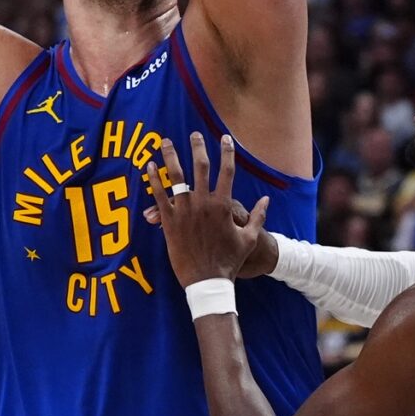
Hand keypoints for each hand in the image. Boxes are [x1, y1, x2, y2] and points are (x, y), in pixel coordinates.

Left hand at [145, 133, 269, 287]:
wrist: (207, 281)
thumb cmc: (229, 261)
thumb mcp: (248, 238)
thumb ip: (258, 216)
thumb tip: (266, 200)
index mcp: (223, 205)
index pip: (227, 171)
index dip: (227, 152)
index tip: (225, 138)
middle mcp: (203, 203)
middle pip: (200, 166)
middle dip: (197, 147)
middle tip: (194, 134)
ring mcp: (184, 211)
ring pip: (175, 177)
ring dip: (170, 156)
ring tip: (165, 142)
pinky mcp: (169, 222)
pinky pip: (159, 196)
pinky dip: (153, 180)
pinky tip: (148, 167)